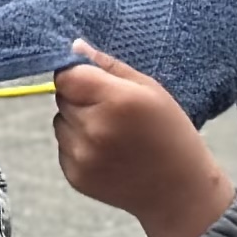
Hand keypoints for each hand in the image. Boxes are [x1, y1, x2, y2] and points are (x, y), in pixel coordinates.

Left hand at [51, 41, 236, 236]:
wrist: (177, 190)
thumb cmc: (170, 133)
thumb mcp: (151, 90)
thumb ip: (110, 66)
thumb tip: (74, 47)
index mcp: (116, 101)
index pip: (67, 76)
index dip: (78, 75)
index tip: (94, 82)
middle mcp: (94, 128)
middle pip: (62, 97)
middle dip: (80, 98)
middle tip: (111, 110)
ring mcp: (82, 155)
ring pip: (59, 123)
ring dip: (76, 122)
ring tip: (110, 133)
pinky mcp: (75, 176)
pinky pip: (63, 147)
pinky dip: (78, 146)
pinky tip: (106, 152)